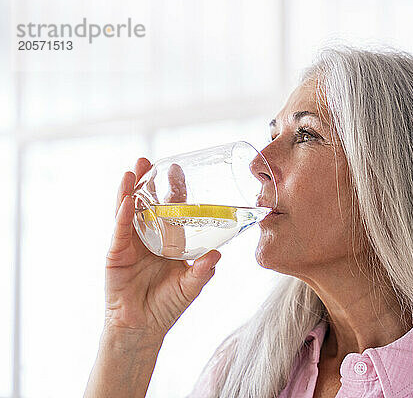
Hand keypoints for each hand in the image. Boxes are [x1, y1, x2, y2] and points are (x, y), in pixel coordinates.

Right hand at [105, 158, 220, 338]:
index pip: (170, 210)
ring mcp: (129, 245)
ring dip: (129, 191)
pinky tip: (126, 201)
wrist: (143, 329)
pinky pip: (119, 232)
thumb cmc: (167, 306)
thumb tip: (219, 253)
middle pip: (146, 204)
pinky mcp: (116, 256)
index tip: (178, 170)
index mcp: (167, 241)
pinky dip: (122, 216)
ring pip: (128, 212)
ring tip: (132, 171)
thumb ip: (203, 270)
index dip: (173, 191)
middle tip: (148, 161)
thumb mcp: (190, 285)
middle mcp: (147, 238)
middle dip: (146, 182)